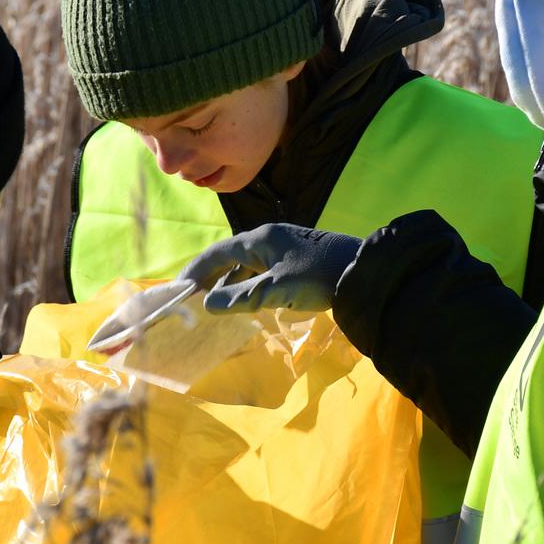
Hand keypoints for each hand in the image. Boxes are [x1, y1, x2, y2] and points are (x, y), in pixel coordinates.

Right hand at [179, 224, 363, 313]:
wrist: (364, 272)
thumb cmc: (318, 277)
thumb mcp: (276, 290)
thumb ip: (241, 297)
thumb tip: (207, 305)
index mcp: (260, 239)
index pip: (217, 252)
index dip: (196, 270)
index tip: (178, 289)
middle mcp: (270, 239)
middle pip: (231, 257)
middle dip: (211, 278)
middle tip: (194, 299)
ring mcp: (285, 248)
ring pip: (248, 265)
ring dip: (231, 283)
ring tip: (218, 305)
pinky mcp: (298, 260)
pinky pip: (264, 271)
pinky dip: (251, 285)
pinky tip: (251, 301)